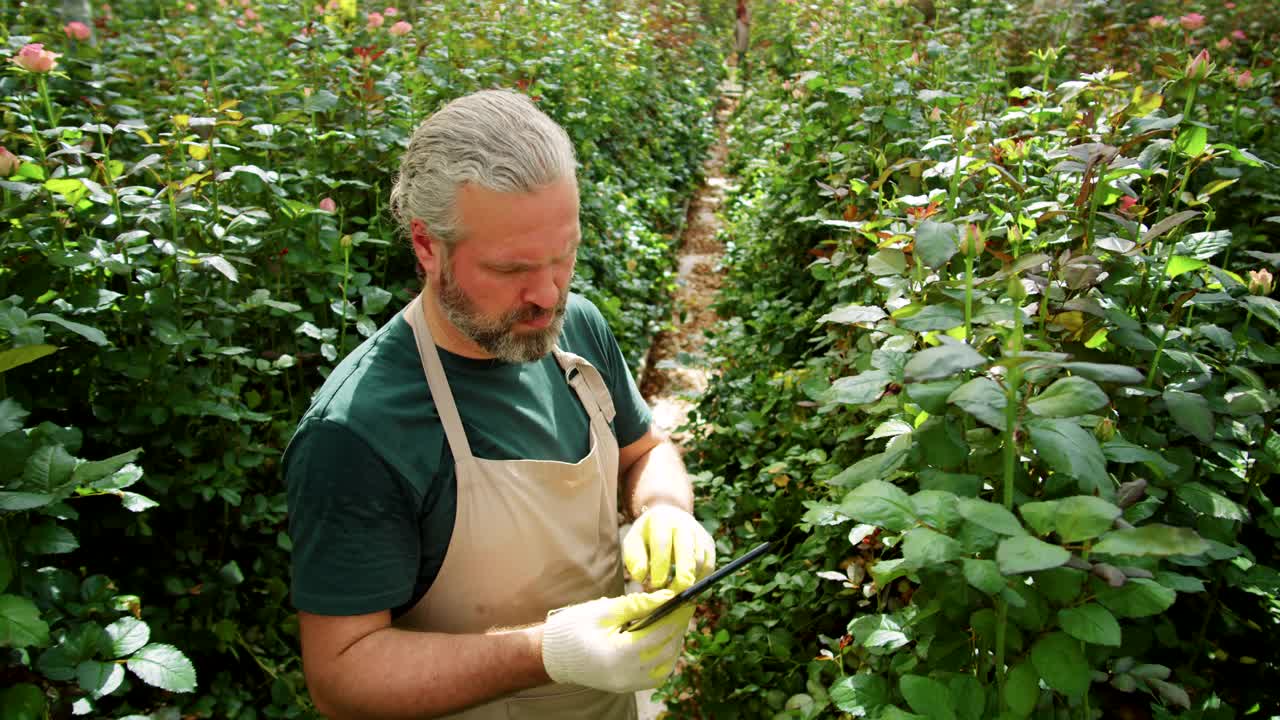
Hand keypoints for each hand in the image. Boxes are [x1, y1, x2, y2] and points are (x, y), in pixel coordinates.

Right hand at [541, 591, 693, 692]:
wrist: (550, 655)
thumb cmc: (572, 628)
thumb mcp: (604, 610)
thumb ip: (637, 604)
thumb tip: (667, 596)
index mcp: (618, 655)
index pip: (660, 633)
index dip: (676, 614)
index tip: (686, 598)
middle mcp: (625, 675)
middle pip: (666, 650)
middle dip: (678, 627)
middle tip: (684, 606)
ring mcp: (626, 685)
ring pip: (665, 666)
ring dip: (673, 643)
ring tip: (674, 622)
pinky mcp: (625, 686)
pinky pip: (654, 676)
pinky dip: (663, 658)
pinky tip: (663, 641)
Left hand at [623, 505, 715, 591]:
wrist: (667, 517)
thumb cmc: (647, 535)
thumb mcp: (633, 542)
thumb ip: (634, 559)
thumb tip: (641, 577)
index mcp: (661, 519)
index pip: (662, 543)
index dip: (660, 566)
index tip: (655, 584)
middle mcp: (684, 523)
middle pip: (687, 552)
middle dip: (680, 577)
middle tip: (672, 595)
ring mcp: (699, 533)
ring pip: (699, 561)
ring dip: (689, 581)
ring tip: (675, 591)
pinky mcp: (709, 543)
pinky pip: (709, 566)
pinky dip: (699, 581)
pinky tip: (687, 588)